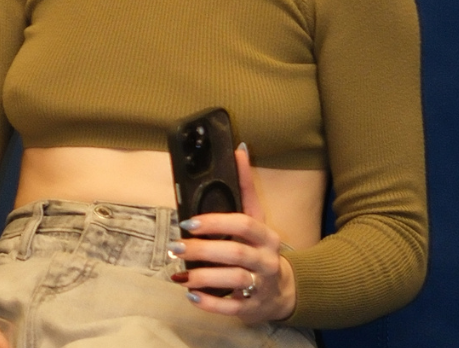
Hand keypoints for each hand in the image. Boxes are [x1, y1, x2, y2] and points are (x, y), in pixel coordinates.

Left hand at [172, 143, 297, 323]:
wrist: (283, 291)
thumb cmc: (260, 249)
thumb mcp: (257, 219)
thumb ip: (245, 188)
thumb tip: (239, 149)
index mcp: (266, 236)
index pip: (244, 224)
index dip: (216, 222)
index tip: (189, 222)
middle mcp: (267, 260)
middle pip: (235, 252)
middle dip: (202, 250)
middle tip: (175, 247)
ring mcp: (261, 286)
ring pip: (234, 281)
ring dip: (204, 277)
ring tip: (181, 275)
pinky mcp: (253, 308)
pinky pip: (232, 307)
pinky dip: (210, 303)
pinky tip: (191, 296)